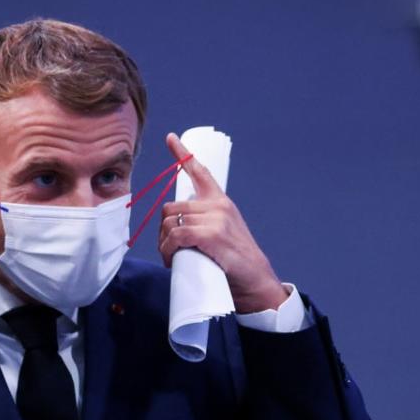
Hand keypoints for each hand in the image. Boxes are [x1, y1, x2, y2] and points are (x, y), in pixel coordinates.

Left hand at [157, 132, 287, 313]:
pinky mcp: (211, 235)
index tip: (170, 138)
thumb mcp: (223, 234)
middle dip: (163, 229)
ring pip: (170, 223)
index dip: (182, 154)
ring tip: (171, 257)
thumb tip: (176, 226)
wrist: (256, 281)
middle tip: (168, 248)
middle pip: (171, 207)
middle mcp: (218, 205)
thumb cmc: (236, 263)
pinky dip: (168, 249)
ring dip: (164, 243)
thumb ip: (204, 222)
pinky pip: (175, 236)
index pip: (200, 171)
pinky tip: (171, 259)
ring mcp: (215, 219)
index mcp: (221, 202)